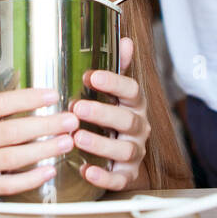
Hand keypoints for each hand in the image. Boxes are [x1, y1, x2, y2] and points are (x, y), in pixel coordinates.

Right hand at [0, 46, 79, 198]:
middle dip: (44, 125)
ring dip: (43, 150)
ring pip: (12, 159)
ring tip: (68, 141)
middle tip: (71, 120)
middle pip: (10, 132)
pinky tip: (51, 170)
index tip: (53, 94)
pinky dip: (30, 179)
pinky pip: (8, 185)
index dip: (27, 99)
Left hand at [70, 36, 148, 190]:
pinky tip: (86, 171)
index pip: (131, 91)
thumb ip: (117, 69)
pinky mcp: (127, 176)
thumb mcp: (115, 93)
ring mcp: (134, 153)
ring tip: (77, 137)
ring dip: (101, 144)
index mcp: (135, 105)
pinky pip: (119, 179)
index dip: (114, 83)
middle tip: (78, 107)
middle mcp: (139, 128)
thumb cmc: (112, 118)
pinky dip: (104, 177)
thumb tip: (125, 39)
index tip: (92, 75)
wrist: (119, 157)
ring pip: (125, 150)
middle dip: (103, 113)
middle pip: (127, 120)